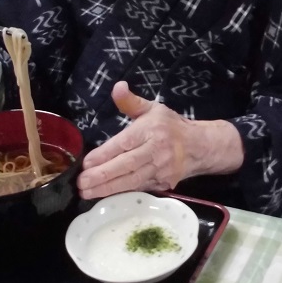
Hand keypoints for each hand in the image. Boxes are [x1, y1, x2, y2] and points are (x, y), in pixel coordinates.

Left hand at [76, 81, 243, 199]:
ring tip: (87, 193)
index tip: (87, 162)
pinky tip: (104, 196)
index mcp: (151, 130)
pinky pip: (139, 189)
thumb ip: (131, 101)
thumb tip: (117, 86)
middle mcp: (156, 151)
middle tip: (81, 183)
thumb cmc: (170, 126)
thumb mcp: (152, 108)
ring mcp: (161, 170)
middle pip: (126, 165)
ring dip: (108, 189)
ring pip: (132, 181)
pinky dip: (121, 194)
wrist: (200, 147)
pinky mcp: (163, 184)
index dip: (105, 154)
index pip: (124, 143)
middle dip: (102, 176)